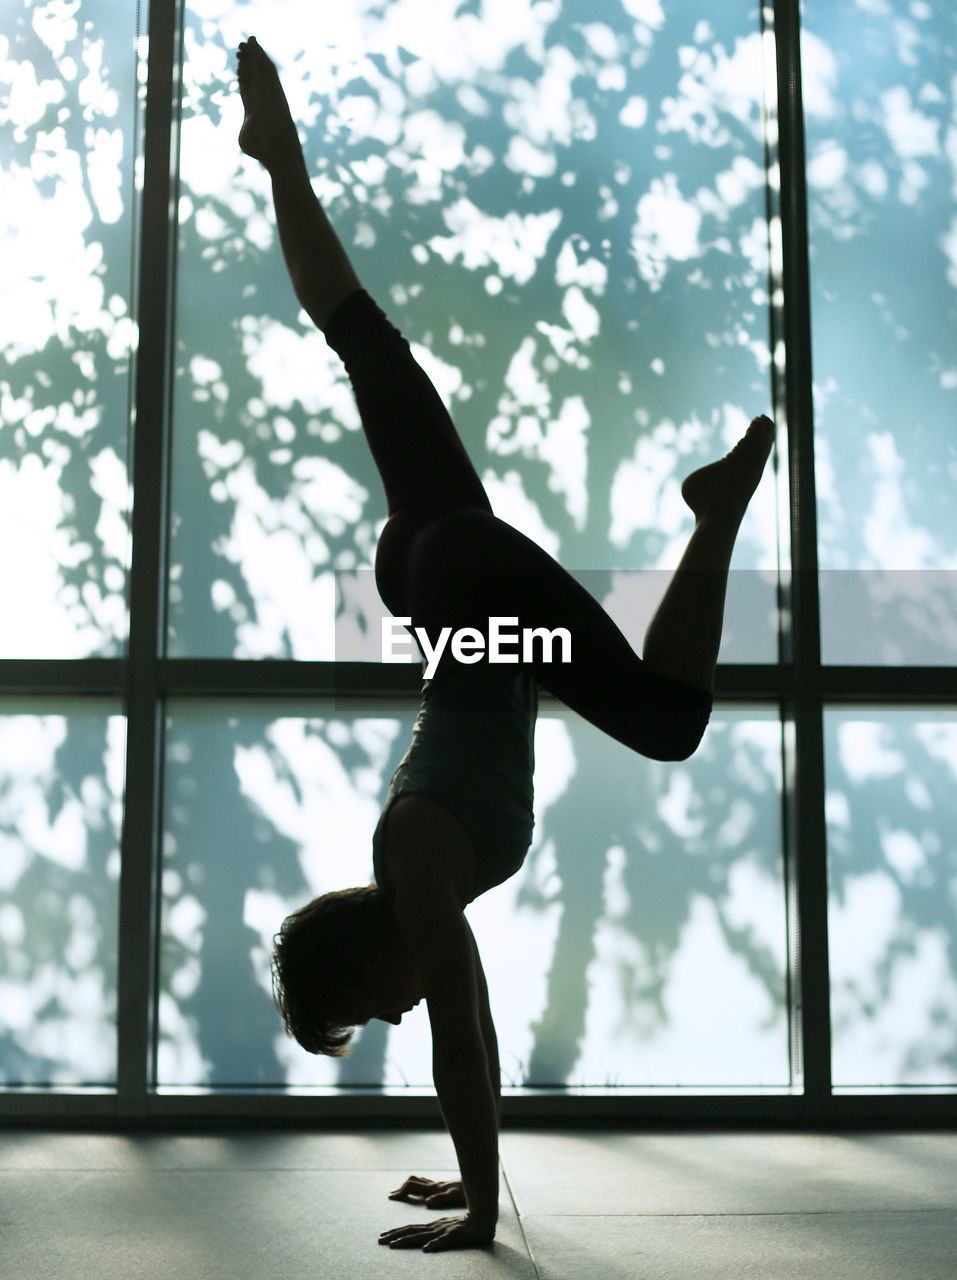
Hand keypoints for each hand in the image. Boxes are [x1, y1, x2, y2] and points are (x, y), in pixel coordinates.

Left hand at [378, 1213, 494, 1251]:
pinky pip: (443, 1241)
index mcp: (432, 1226)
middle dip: (394, 1236)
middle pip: (411, 1231)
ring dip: (406, 1241)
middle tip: (379, 1240)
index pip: (411, 1229)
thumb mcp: (446, 1230)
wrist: (482, 1221)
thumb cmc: (465, 1227)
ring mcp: (443, 1231)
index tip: (383, 1236)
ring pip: (422, 1236)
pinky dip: (434, 1244)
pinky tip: (426, 1249)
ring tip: (393, 1246)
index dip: (396, 1232)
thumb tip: (424, 1246)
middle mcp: (434, 1228)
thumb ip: (436, 1236)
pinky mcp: (454, 1236)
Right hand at [388, 1174, 466, 1208]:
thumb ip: (441, 1198)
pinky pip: (425, 1184)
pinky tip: (419, 1192)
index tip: (392, 1197)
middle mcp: (434, 1185)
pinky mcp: (443, 1186)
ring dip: (408, 1186)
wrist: (477, 1180)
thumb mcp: (454, 1196)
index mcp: (434, 1188)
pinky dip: (417, 1187)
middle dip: (401, 1188)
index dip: (401, 1191)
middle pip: (412, 1182)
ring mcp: (438, 1184)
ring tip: (400, 1193)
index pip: (412, 1186)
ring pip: (418, 1182)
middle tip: (392, 1196)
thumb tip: (427, 1202)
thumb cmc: (467, 1191)